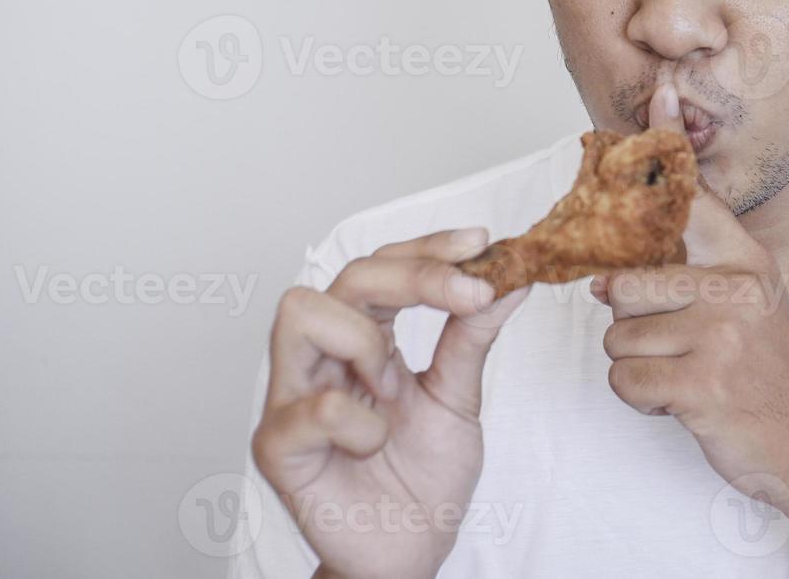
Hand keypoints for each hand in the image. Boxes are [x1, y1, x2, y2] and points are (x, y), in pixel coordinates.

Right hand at [251, 228, 526, 578]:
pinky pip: (313, 408)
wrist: (411, 552)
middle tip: (468, 296)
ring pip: (301, 313)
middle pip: (346, 274)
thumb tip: (509, 276)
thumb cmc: (423, 477)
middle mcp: (321, 358)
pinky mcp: (278, 447)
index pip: (383, 265)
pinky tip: (372, 444)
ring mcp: (292, 397)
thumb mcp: (458, 398)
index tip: (481, 241)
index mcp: (362, 340)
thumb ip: (471, 337)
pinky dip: (360, 423)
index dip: (428, 247)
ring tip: (393, 387)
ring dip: (366, 342)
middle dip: (413, 275)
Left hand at [594, 80, 788, 503]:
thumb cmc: (767, 376)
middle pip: (626, 281)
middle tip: (675, 343)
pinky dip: (642, 398)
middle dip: (632, 324)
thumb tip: (610, 266)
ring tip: (687, 373)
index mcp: (748, 261)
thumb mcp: (747, 306)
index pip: (695, 196)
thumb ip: (698, 270)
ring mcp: (722, 334)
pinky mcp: (704, 382)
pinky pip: (625, 379)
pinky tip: (683, 400)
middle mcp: (737, 287)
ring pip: (619, 336)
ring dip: (640, 366)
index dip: (668, 145)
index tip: (661, 92)